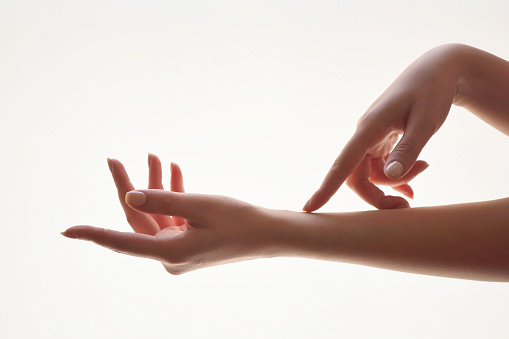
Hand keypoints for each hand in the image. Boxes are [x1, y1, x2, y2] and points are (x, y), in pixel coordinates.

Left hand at [62, 155, 274, 273]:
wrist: (270, 234)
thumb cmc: (240, 220)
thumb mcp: (200, 205)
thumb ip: (162, 200)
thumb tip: (128, 197)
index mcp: (170, 252)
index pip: (122, 241)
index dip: (94, 234)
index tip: (67, 230)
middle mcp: (170, 255)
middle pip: (139, 219)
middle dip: (130, 188)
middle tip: (114, 159)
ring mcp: (179, 249)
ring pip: (156, 215)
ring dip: (155, 187)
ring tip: (155, 157)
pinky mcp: (189, 241)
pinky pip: (172, 217)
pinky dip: (172, 197)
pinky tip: (175, 171)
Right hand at [303, 44, 464, 210]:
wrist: (437, 70)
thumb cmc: (432, 92)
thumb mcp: (427, 121)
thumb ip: (408, 149)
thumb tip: (389, 178)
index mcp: (369, 128)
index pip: (342, 164)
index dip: (326, 188)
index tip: (308, 208)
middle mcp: (364, 135)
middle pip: (357, 177)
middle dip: (379, 195)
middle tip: (407, 205)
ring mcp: (371, 138)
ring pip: (372, 174)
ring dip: (395, 182)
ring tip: (425, 167)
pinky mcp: (381, 140)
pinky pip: (381, 168)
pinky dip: (397, 176)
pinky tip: (416, 174)